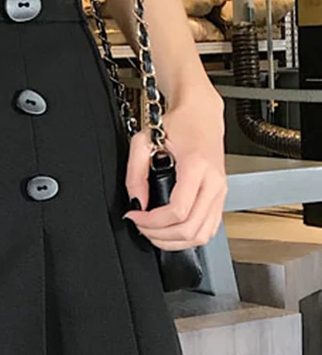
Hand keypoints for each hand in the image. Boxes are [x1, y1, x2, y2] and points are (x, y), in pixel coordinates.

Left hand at [122, 89, 226, 250]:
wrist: (201, 113)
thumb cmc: (177, 123)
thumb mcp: (143, 142)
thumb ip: (135, 175)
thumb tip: (137, 203)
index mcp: (197, 166)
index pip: (178, 210)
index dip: (151, 221)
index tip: (134, 215)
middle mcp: (214, 182)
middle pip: (190, 228)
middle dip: (159, 235)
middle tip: (141, 227)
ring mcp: (221, 192)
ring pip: (202, 235)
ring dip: (174, 241)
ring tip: (153, 232)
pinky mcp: (221, 198)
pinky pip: (208, 229)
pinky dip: (188, 237)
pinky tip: (170, 230)